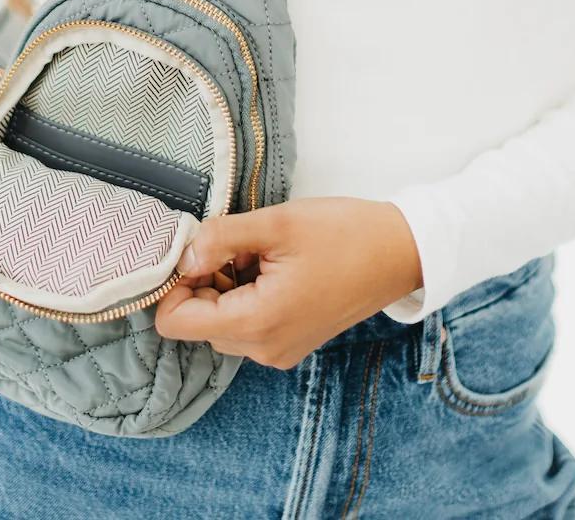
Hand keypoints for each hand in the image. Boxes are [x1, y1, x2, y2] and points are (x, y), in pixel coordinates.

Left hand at [154, 198, 422, 368]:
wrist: (400, 252)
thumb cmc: (343, 233)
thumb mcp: (276, 224)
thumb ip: (219, 238)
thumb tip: (181, 257)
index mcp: (257, 323)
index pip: (175, 323)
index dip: (174, 283)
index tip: (197, 249)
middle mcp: (263, 349)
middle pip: (197, 320)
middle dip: (206, 278)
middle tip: (240, 244)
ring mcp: (277, 350)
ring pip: (220, 320)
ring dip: (227, 284)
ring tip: (262, 253)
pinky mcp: (289, 342)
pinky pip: (245, 323)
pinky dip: (246, 293)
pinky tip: (273, 266)